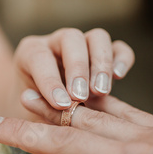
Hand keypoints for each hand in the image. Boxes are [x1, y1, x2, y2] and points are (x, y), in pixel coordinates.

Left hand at [14, 28, 133, 109]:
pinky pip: (119, 48)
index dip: (50, 80)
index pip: (40, 57)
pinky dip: (122, 59)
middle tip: (81, 96)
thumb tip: (35, 102)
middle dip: (77, 68)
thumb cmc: (34, 116)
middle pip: (71, 39)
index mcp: (30, 53)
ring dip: (101, 64)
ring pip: (97, 37)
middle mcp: (56, 43)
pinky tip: (119, 77)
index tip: (60, 104)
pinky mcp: (106, 56)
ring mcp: (83, 46)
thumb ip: (37, 109)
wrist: (46, 115)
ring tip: (101, 92)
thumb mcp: (31, 115)